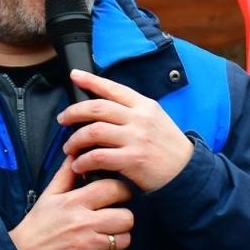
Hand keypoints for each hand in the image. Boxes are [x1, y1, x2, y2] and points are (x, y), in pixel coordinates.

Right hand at [9, 158, 135, 249]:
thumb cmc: (37, 226)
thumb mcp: (48, 196)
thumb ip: (66, 175)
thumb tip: (76, 153)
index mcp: (75, 202)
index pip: (115, 189)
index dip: (122, 192)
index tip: (117, 197)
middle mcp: (84, 223)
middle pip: (127, 217)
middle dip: (122, 219)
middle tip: (112, 220)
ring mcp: (87, 245)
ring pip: (124, 239)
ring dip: (118, 239)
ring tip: (104, 237)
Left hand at [59, 69, 194, 190]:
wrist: (186, 174)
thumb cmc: (169, 149)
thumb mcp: (157, 121)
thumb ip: (134, 113)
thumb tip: (104, 109)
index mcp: (145, 106)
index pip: (113, 88)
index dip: (91, 80)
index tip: (75, 76)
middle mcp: (140, 118)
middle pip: (97, 108)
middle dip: (74, 112)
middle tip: (63, 120)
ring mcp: (137, 138)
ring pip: (93, 131)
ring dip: (75, 140)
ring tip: (70, 148)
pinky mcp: (133, 159)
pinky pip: (98, 156)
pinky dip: (83, 161)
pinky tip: (79, 165)